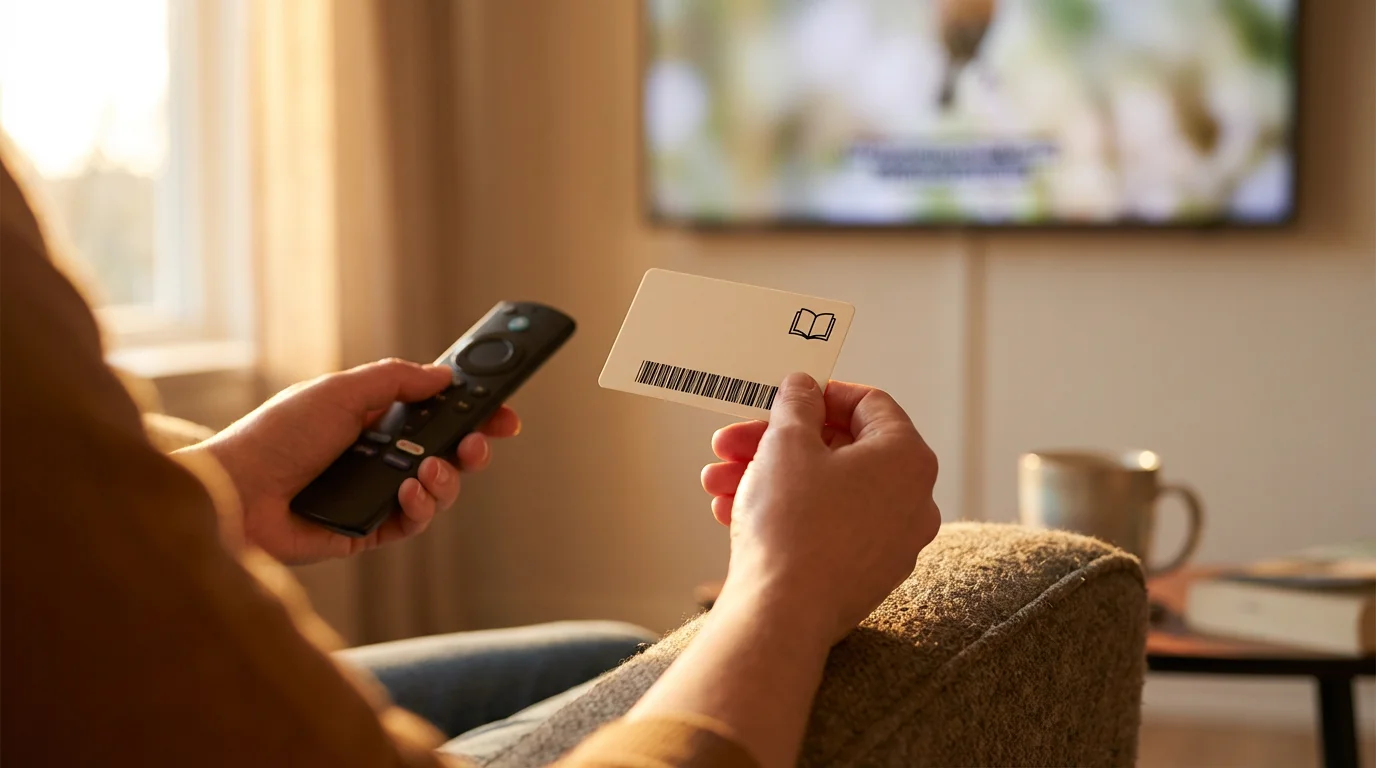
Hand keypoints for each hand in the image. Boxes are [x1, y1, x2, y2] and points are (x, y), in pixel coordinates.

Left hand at [181, 358, 519, 564]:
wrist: (234, 493)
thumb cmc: (274, 436)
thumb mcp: (338, 391)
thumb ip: (395, 380)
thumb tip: (443, 376)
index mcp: (373, 417)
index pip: (437, 412)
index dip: (473, 411)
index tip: (504, 410)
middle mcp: (380, 455)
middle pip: (448, 451)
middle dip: (473, 445)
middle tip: (481, 441)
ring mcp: (377, 494)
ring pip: (439, 489)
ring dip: (446, 478)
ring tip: (427, 468)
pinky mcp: (369, 530)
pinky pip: (414, 521)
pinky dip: (421, 506)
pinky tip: (408, 492)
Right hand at [700, 374, 939, 644]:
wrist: (782, 616)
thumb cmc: (791, 523)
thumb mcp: (786, 443)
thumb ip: (797, 404)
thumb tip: (803, 388)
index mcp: (908, 458)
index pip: (869, 403)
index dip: (819, 394)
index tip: (783, 399)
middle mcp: (913, 501)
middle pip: (840, 451)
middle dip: (776, 443)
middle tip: (731, 444)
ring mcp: (892, 543)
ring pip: (826, 492)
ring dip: (769, 478)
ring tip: (717, 482)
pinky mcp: (866, 576)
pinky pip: (827, 528)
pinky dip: (786, 514)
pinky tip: (731, 513)